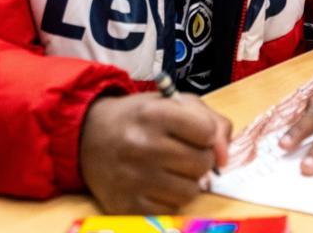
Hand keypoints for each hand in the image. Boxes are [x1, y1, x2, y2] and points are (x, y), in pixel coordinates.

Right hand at [79, 92, 230, 212]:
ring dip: (187, 181)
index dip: (206, 135)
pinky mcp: (125, 205)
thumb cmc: (139, 118)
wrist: (88, 135)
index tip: (195, 134)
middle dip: (199, 158)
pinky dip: (170, 198)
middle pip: (201, 163)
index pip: (206, 132)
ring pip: (190, 191)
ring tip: (171, 169)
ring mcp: (132, 178)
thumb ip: (210, 121)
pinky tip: (156, 183)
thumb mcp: (173, 103)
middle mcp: (142, 146)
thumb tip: (224, 157)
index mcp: (154, 115)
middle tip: (182, 152)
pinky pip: (171, 209)